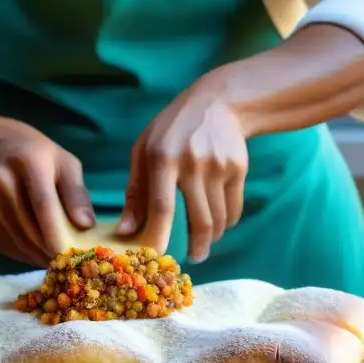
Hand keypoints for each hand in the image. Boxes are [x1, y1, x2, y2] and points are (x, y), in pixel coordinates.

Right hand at [0, 118, 94, 266]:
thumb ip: (77, 194)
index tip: (71, 257)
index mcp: (29, 163)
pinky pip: (6, 245)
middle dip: (51, 251)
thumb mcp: (66, 164)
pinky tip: (38, 252)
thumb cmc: (39, 156)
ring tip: (57, 260)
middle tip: (71, 263)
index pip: (43, 205)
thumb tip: (85, 226)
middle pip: (30, 229)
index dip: (56, 235)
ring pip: (18, 242)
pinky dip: (24, 254)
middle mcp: (2, 182)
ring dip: (39, 256)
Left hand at [117, 80, 247, 262]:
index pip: (161, 208)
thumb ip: (135, 192)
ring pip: (219, 218)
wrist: (217, 102)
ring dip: (211, 238)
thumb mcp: (144, 151)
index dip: (158, 237)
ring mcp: (219, 165)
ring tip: (204, 242)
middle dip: (196, 247)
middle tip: (193, 260)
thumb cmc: (170, 131)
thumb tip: (125, 231)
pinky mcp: (238, 167)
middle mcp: (192, 162)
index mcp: (162, 157)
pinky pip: (234, 209)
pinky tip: (218, 224)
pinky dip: (226, 223)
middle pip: (198, 219)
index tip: (155, 258)